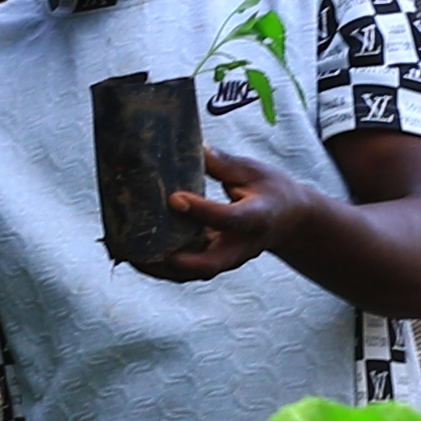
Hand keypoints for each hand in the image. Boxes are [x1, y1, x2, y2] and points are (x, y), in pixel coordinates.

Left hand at [126, 146, 317, 283]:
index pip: (228, 219)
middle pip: (209, 264)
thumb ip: (225, 164)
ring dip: (162, 269)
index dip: (201, 211)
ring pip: (194, 272)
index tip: (174, 198)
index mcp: (256, 219)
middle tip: (145, 248)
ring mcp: (228, 258)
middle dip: (175, 261)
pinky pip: (188, 270)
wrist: (290, 221)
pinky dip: (163, 267)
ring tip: (131, 254)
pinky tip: (137, 254)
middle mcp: (241, 246)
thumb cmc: (271, 190)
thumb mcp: (255, 171)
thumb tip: (195, 148)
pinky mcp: (215, 260)